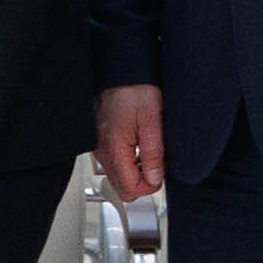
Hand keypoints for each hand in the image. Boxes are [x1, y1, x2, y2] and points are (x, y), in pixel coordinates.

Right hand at [95, 83, 164, 205]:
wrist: (121, 73)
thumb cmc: (134, 90)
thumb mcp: (152, 122)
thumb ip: (153, 154)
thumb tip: (154, 179)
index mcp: (114, 149)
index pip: (130, 189)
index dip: (151, 186)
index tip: (161, 173)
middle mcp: (103, 152)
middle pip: (122, 188)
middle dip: (143, 183)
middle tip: (157, 167)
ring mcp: (101, 148)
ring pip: (118, 178)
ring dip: (136, 174)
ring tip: (149, 156)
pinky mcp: (103, 142)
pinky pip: (115, 165)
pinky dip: (129, 164)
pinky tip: (139, 150)